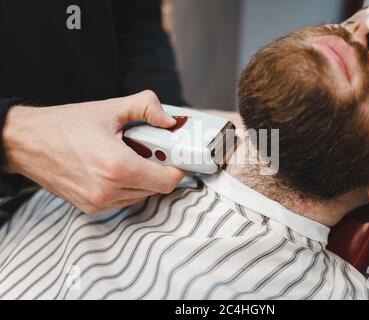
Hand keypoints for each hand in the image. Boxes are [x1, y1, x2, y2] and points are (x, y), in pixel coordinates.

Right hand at [2, 90, 184, 213]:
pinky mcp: (90, 207)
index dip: (178, 168)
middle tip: (153, 150)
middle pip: (156, 189)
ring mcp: (98, 203)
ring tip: (131, 156)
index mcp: (117, 167)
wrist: (27, 142)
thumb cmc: (66, 125)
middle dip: (161, 169)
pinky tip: (117, 167)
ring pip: (141, 196)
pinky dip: (129, 186)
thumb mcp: (111, 108)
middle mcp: (108, 191)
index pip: (167, 181)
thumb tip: (171, 121)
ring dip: (144, 178)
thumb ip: (147, 108)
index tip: (177, 155)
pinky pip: (124, 200)